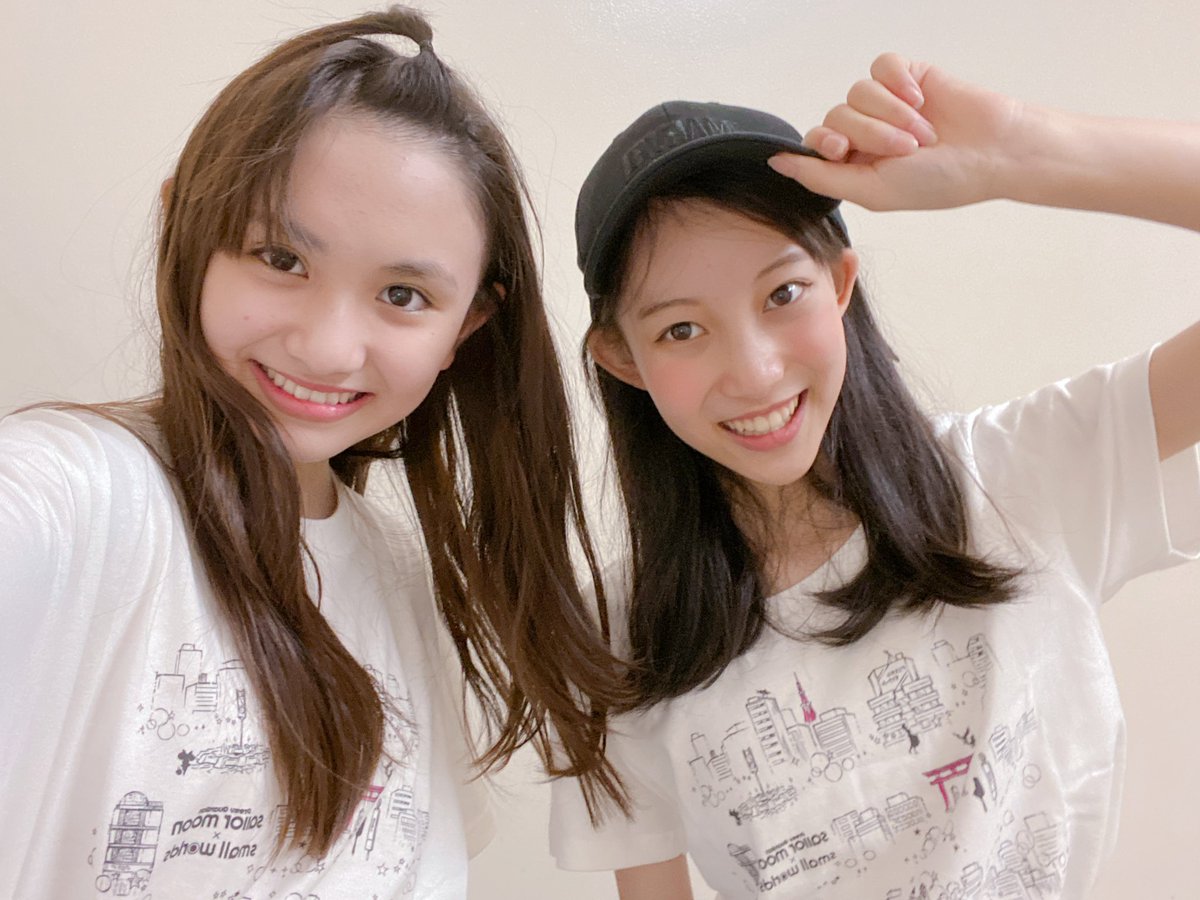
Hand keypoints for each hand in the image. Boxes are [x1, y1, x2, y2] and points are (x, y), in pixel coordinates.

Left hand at [769, 54, 1025, 210]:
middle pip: (836, 116)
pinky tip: (920, 98)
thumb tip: (776, 163)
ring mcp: (886, 102)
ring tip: (922, 132)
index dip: (826, 143)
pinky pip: (881, 66)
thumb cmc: (939, 181)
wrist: (991, 152)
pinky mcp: (908, 75)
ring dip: (890, 113)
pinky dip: (898, 81)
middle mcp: (866, 131)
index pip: (816, 141)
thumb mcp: (872, 190)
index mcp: (855, 163)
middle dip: (869, 133)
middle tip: (906, 149)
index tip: (846, 151)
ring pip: (857, 92)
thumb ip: (820, 178)